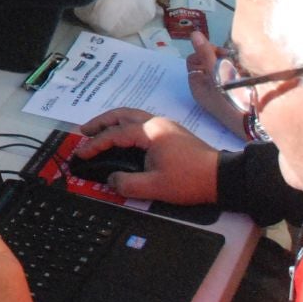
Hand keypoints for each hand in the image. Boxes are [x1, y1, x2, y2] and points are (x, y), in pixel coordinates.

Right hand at [71, 115, 220, 204]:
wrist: (221, 177)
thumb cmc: (189, 181)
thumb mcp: (155, 187)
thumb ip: (127, 184)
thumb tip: (111, 180)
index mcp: (150, 132)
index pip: (115, 134)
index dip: (95, 144)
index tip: (81, 152)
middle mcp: (156, 123)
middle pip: (122, 114)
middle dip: (101, 121)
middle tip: (84, 131)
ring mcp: (166, 125)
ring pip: (133, 115)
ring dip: (114, 120)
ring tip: (99, 130)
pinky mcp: (172, 132)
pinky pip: (142, 121)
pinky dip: (127, 124)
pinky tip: (124, 136)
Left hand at [185, 31, 247, 137]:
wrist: (253, 122)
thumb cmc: (230, 98)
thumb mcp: (216, 74)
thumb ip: (205, 54)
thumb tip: (193, 34)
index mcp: (197, 85)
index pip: (194, 59)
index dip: (204, 51)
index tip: (220, 52)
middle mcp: (206, 88)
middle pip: (208, 62)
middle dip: (220, 57)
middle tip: (232, 59)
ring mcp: (220, 91)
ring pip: (222, 67)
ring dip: (231, 64)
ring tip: (240, 68)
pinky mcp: (234, 93)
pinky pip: (233, 76)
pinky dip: (239, 72)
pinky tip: (246, 74)